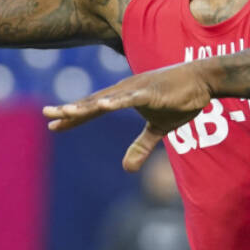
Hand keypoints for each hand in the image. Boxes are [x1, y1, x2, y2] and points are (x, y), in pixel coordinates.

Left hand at [42, 62, 212, 171]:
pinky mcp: (152, 92)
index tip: (53, 125)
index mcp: (124, 98)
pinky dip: (117, 102)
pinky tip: (103, 105)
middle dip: (70, 110)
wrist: (202, 80)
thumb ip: (141, 146)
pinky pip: (132, 98)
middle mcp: (124, 92)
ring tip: (66, 112)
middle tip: (47, 114)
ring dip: (86, 106)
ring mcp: (136, 90)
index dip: (74, 117)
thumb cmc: (179, 99)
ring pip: (106, 100)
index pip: (93, 109)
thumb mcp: (159, 129)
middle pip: (93, 103)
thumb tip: (127, 169)